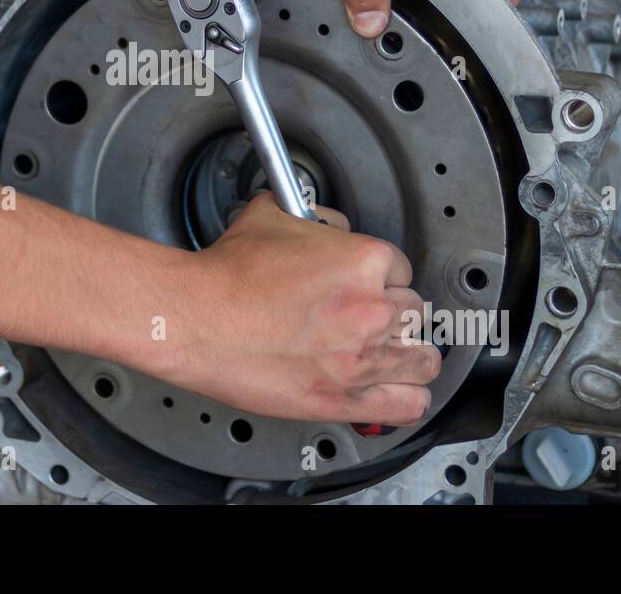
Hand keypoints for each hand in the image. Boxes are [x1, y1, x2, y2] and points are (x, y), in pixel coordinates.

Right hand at [157, 194, 439, 423]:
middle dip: (393, 312)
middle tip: (367, 317)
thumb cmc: (228, 275)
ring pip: (423, 358)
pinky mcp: (345, 398)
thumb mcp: (274, 216)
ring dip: (408, 354)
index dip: (383, 276)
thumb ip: (315, 218)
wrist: (198, 318)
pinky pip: (408, 404)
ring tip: (389, 353)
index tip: (368, 285)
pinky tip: (393, 388)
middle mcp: (373, 310)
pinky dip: (406, 397)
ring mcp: (363, 358)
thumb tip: (328, 224)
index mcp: (363, 261)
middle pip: (415, 311)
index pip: (401, 267)